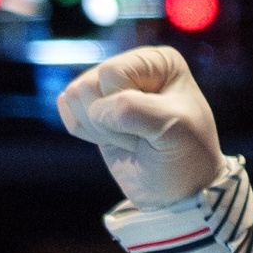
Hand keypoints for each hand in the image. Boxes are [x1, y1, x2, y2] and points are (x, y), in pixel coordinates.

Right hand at [59, 47, 223, 208]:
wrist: (179, 191)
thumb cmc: (185, 155)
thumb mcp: (173, 127)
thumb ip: (132, 110)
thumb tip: (94, 110)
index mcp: (158, 61)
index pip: (112, 72)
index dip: (125, 106)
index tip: (155, 127)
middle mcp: (133, 67)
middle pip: (89, 84)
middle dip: (113, 122)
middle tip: (143, 136)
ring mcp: (110, 86)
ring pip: (74, 96)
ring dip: (102, 129)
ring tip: (132, 138)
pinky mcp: (92, 108)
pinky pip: (67, 109)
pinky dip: (87, 132)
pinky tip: (114, 139)